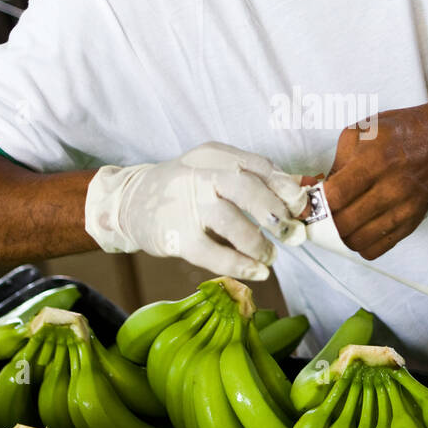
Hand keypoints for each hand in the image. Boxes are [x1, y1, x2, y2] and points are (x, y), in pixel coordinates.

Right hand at [84, 142, 307, 279]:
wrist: (127, 203)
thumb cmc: (182, 189)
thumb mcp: (212, 171)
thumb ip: (251, 179)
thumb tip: (298, 193)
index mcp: (214, 156)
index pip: (258, 165)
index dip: (285, 187)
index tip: (300, 206)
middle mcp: (199, 175)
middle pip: (246, 186)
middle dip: (276, 212)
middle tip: (292, 233)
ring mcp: (185, 205)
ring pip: (230, 220)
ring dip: (259, 242)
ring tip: (271, 256)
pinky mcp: (175, 236)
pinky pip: (213, 253)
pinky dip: (240, 264)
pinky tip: (257, 272)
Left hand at [323, 102, 427, 259]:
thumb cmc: (397, 132)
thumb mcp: (359, 133)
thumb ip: (336, 164)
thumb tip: (318, 192)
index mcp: (373, 162)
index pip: (335, 197)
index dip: (316, 204)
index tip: (310, 202)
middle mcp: (390, 188)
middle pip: (344, 224)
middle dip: (325, 221)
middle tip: (321, 214)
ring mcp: (403, 209)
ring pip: (358, 242)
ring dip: (342, 235)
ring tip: (340, 221)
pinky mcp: (411, 222)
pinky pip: (378, 249)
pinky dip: (362, 244)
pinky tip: (359, 228)